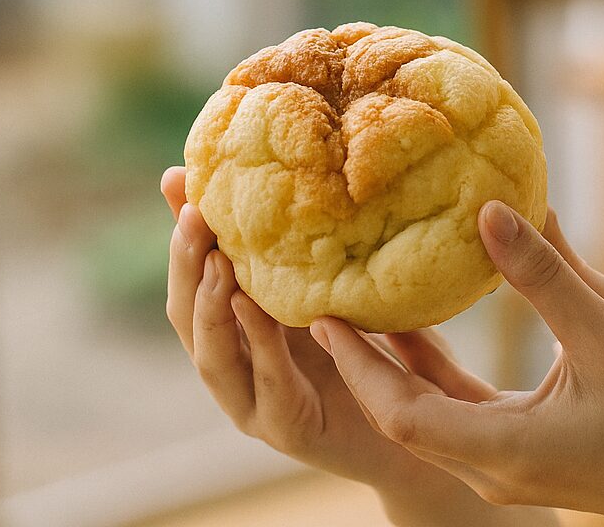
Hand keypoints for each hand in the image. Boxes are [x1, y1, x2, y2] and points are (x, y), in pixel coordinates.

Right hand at [160, 167, 494, 515]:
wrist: (426, 432)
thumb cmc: (388, 354)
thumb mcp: (351, 290)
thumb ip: (323, 250)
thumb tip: (312, 171)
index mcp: (247, 329)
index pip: (198, 277)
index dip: (183, 233)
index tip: (176, 178)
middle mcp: (241, 366)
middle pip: (189, 315)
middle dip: (185, 262)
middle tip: (192, 211)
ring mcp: (257, 403)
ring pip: (213, 356)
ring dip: (209, 306)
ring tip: (214, 259)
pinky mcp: (289, 431)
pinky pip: (266, 387)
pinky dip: (258, 348)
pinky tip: (254, 308)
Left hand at [311, 200, 603, 526]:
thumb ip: (548, 276)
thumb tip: (493, 213)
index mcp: (504, 447)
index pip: (401, 412)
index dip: (357, 365)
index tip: (322, 314)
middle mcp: (491, 466)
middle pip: (402, 414)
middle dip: (359, 362)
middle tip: (322, 299)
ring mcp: (505, 465)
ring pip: (428, 413)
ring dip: (394, 365)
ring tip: (359, 304)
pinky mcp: (523, 454)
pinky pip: (460, 412)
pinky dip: (437, 373)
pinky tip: (426, 325)